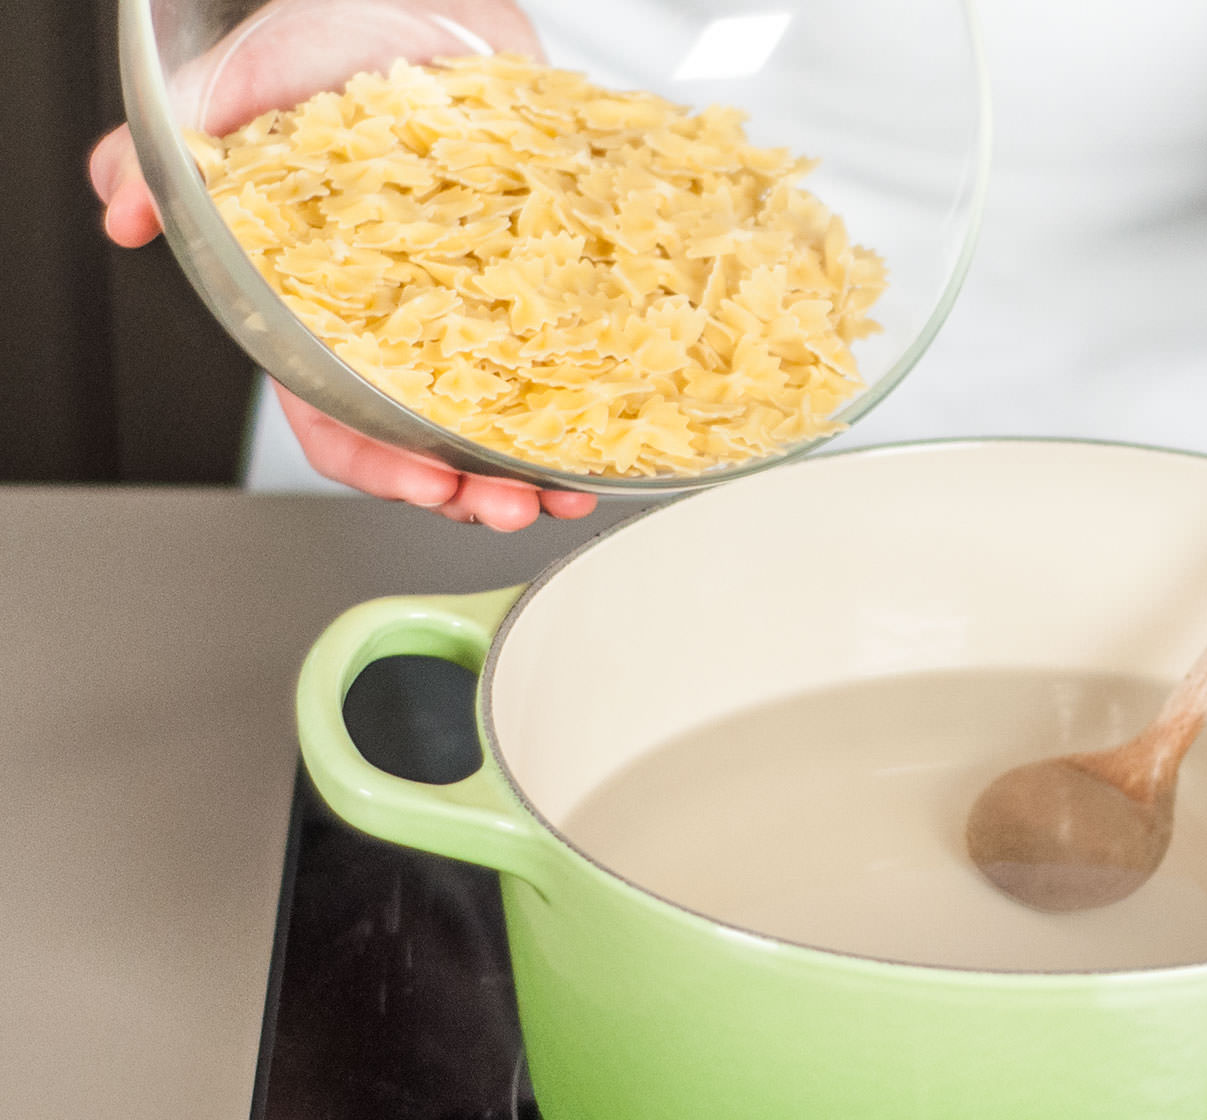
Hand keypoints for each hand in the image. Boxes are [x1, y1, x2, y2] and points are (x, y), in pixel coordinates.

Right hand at [86, 0, 595, 529]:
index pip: (333, 420)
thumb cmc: (330, 50)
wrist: (427, 8)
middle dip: (464, 490)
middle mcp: (393, 330)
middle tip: (505, 505)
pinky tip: (605, 444)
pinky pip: (556, 373)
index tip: (420, 484)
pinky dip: (580, 416)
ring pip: (493, 428)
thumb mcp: (243, 93)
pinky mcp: (529, 293)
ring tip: (563, 494)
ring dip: (530, 473)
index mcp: (314, 313)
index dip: (373, 463)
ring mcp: (466, 317)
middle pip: (423, 445)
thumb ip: (176, 162)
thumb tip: (123, 206)